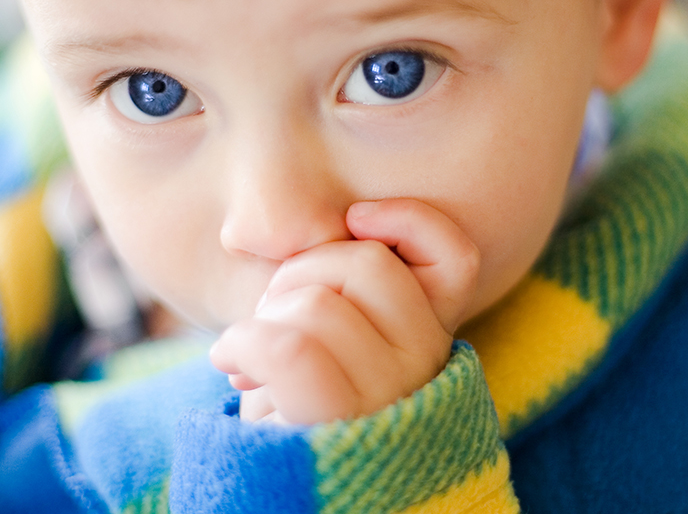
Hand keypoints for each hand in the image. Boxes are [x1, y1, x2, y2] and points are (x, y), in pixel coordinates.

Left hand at [209, 199, 479, 424]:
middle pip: (368, 264)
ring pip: (319, 305)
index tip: (353, 217)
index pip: (457, 259)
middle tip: (275, 308)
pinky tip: (230, 360)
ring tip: (250, 346)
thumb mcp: (319, 322)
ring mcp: (386, 400)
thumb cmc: (292, 385)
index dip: (409, 219)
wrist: (273, 471)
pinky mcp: (337, 427)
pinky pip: (289, 350)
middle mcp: (424, 367)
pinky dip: (243, 341)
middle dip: (299, 269)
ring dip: (264, 314)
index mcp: (427, 332)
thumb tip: (266, 231)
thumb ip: (324, 275)